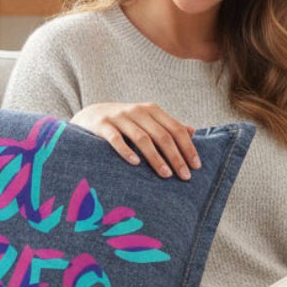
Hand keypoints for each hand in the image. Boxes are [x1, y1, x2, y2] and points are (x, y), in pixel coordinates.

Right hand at [70, 101, 199, 179]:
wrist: (89, 115)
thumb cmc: (123, 122)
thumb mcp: (145, 119)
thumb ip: (167, 125)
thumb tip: (192, 131)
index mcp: (151, 110)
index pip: (175, 129)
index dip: (187, 147)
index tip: (196, 166)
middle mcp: (137, 111)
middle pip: (162, 135)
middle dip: (176, 157)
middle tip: (185, 176)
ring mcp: (118, 117)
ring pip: (142, 138)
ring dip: (156, 158)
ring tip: (166, 175)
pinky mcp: (102, 125)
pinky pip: (116, 139)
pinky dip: (126, 151)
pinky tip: (135, 164)